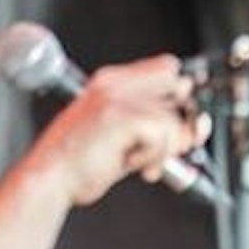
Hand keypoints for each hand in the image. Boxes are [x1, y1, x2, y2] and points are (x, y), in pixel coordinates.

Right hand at [33, 55, 204, 205]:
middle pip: (178, 85)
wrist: (49, 180)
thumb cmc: (81, 164)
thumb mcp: (128, 142)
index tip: (180, 123)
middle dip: (180, 121)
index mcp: (111, 82)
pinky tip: (133, 165)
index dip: (181, 95)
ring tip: (138, 163)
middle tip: (161, 151)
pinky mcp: (120, 116)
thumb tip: (199, 125)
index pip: (167, 68)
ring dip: (163, 149)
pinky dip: (154, 156)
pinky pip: (163, 134)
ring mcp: (116, 98)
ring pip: (173, 117)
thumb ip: (161, 130)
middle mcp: (114, 83)